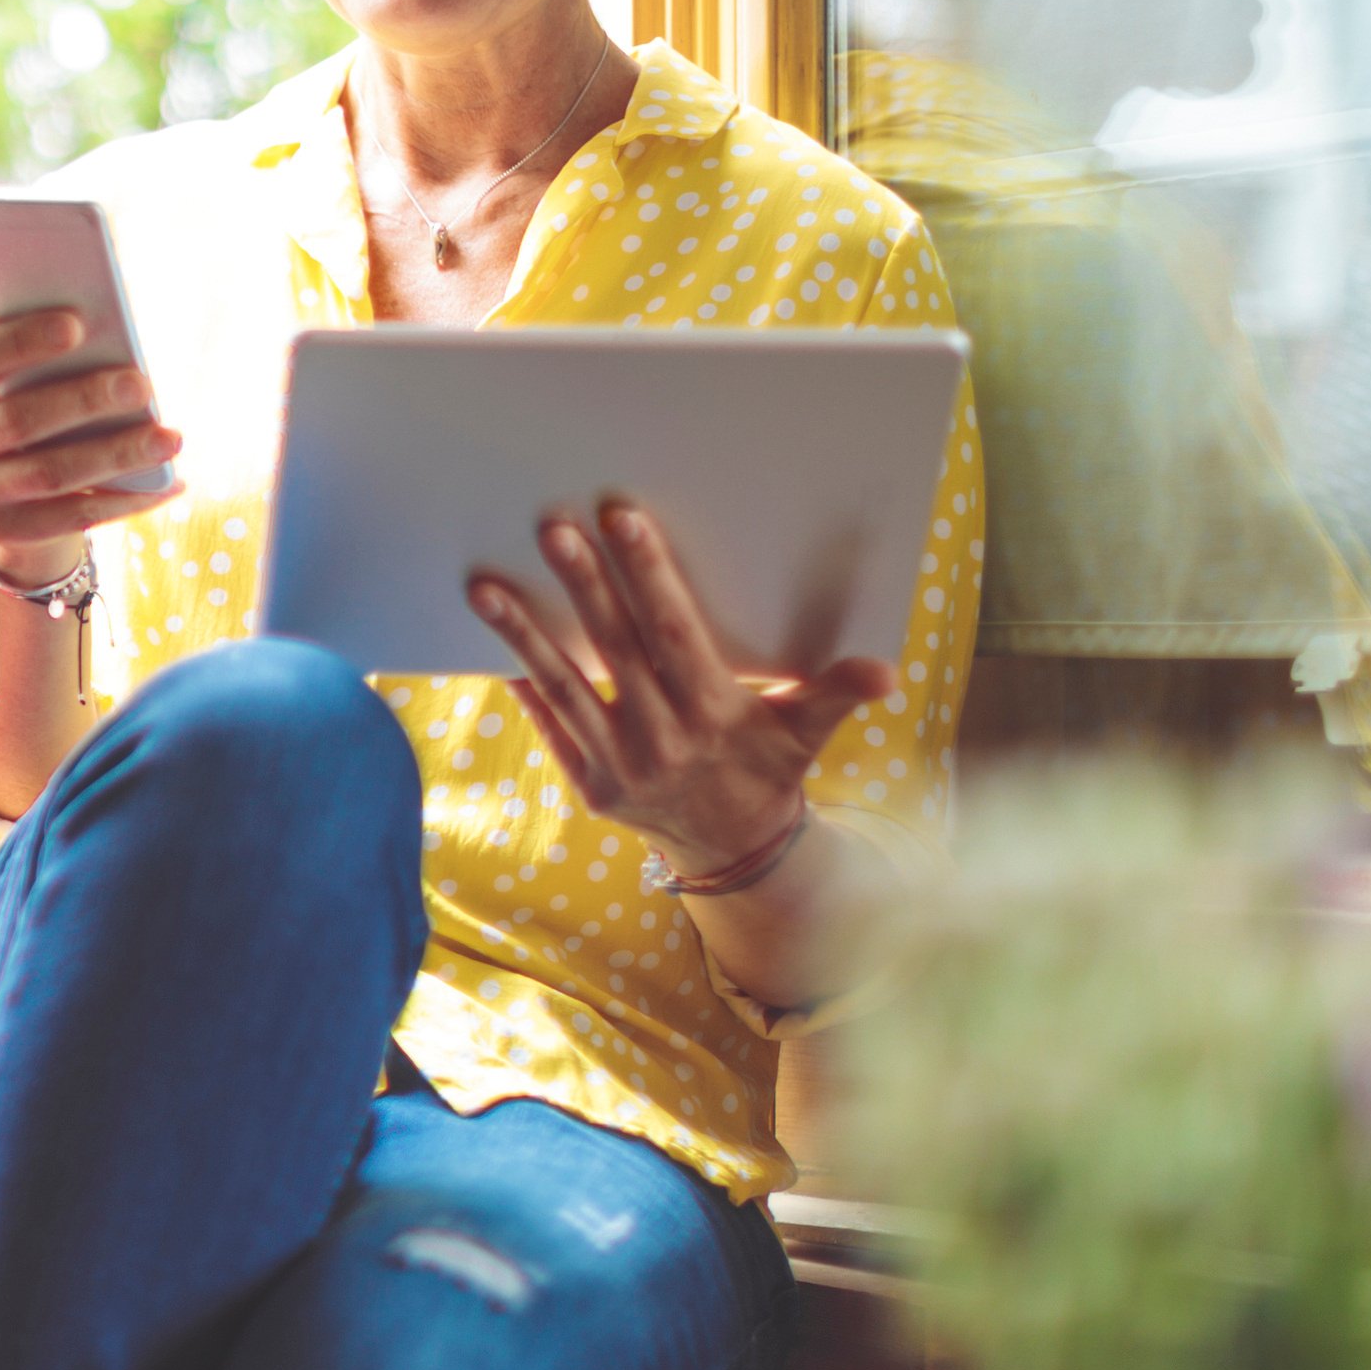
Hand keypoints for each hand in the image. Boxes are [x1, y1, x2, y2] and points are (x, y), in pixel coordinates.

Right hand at [0, 310, 183, 583]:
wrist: (1, 482)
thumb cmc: (27, 400)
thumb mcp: (22, 375)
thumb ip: (49, 357)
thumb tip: (116, 342)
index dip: (21, 342)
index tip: (76, 326)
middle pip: (17, 420)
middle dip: (83, 401)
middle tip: (141, 386)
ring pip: (49, 474)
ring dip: (115, 455)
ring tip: (170, 439)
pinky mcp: (5, 530)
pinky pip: (71, 517)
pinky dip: (124, 500)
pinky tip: (169, 485)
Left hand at [466, 498, 891, 875]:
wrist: (734, 850)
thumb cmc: (769, 771)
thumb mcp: (807, 733)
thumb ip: (836, 695)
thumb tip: (885, 672)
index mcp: (713, 714)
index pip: (674, 632)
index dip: (648, 575)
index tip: (621, 519)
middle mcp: (661, 739)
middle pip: (614, 649)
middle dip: (583, 586)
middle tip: (551, 529)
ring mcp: (618, 765)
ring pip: (563, 688)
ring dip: (522, 635)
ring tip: (484, 588)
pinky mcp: (587, 785)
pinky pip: (547, 727)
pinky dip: (520, 687)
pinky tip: (491, 645)